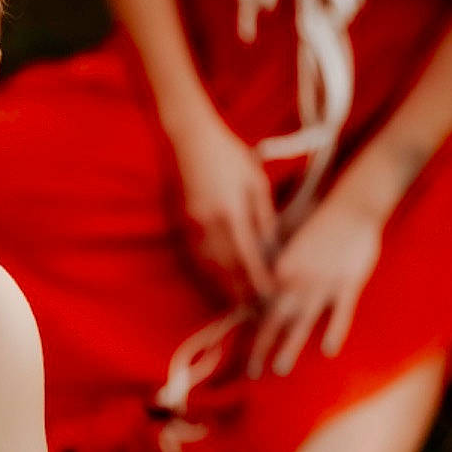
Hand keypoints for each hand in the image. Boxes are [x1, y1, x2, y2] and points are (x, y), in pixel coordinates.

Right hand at [171, 111, 276, 301]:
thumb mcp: (255, 180)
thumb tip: (271, 247)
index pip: (248, 258)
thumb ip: (263, 216)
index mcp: (231, 212)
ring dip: (222, 289)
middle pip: (226, 270)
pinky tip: (215, 284)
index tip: (272, 298)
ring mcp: (190, 226)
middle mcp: (208, 225)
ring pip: (208, 267)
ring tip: (237, 306)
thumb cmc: (228, 154)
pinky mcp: (179, 224)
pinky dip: (206, 274)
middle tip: (256, 314)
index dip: (259, 282)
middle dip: (241, 294)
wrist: (187, 138)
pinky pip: (194, 257)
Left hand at [248, 193, 383, 377]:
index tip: (240, 351)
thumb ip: (274, 262)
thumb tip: (256, 282)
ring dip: (289, 346)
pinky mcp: (348, 284)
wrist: (351, 204)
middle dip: (260, 347)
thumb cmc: (318, 221)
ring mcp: (322, 284)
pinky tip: (327, 350)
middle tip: (251, 372)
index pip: (258, 306)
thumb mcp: (288, 241)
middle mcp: (295, 280)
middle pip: (273, 319)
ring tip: (279, 369)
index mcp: (278, 270)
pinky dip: (334, 330)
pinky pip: (341, 312)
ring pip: (301, 321)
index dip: (249, 330)